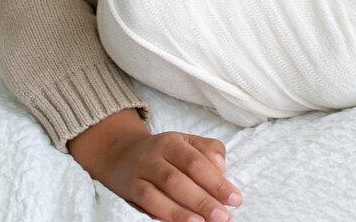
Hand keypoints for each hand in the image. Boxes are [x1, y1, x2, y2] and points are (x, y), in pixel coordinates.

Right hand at [68, 109, 240, 221]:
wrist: (121, 154)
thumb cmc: (164, 151)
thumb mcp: (186, 142)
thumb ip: (208, 149)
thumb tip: (222, 167)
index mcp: (173, 142)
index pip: (196, 161)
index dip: (216, 181)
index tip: (234, 198)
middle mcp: (154, 156)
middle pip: (179, 179)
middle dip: (203, 199)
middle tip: (223, 216)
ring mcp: (140, 174)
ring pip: (160, 193)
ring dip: (182, 211)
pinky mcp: (129, 190)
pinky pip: (146, 204)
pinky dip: (164, 214)